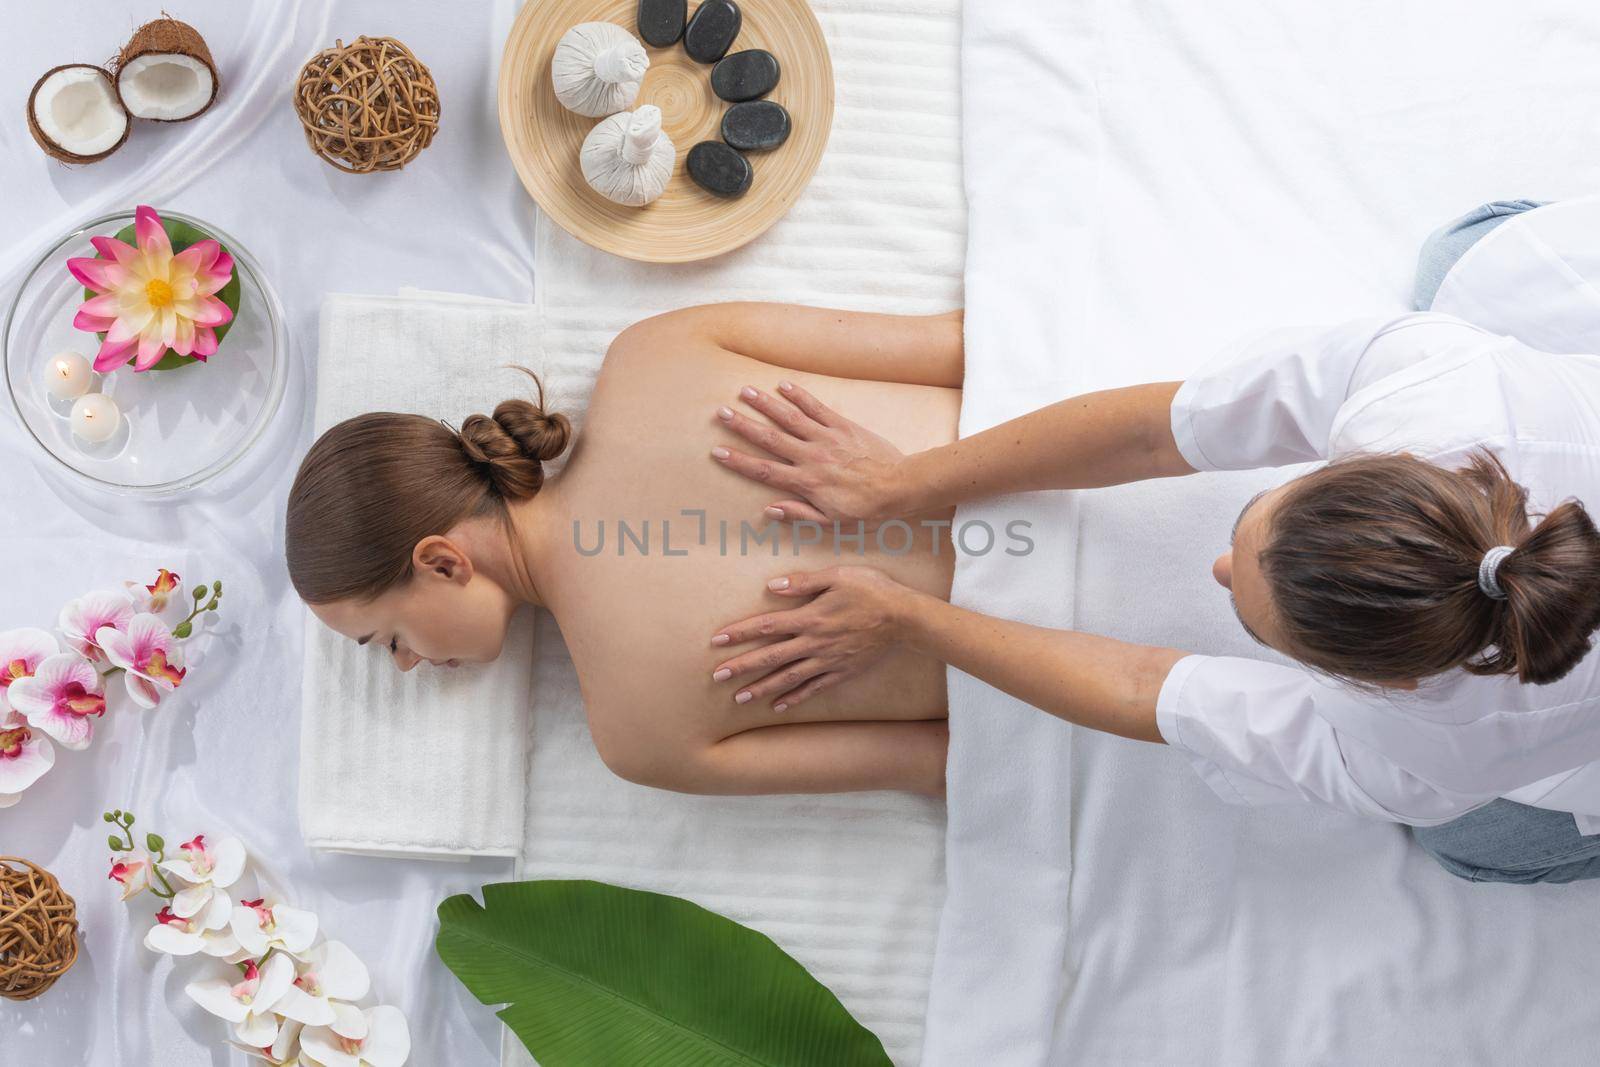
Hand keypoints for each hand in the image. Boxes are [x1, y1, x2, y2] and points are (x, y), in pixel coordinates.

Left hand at [709, 566, 917, 711]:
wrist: (904, 618)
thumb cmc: (871, 590)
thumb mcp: (837, 576)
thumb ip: (803, 582)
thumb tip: (773, 586)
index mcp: (810, 617)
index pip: (766, 626)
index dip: (740, 632)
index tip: (717, 640)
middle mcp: (814, 642)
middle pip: (771, 656)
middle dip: (742, 666)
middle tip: (717, 677)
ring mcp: (827, 660)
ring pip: (788, 677)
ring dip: (762, 688)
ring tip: (739, 698)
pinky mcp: (841, 672)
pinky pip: (813, 688)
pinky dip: (795, 698)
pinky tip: (778, 706)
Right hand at [711, 381, 913, 524]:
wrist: (898, 486)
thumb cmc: (865, 509)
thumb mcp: (831, 522)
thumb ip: (799, 514)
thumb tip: (769, 510)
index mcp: (806, 482)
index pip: (765, 471)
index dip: (739, 461)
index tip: (718, 452)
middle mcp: (811, 457)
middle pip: (770, 439)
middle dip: (743, 425)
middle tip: (721, 412)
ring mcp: (826, 438)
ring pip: (790, 418)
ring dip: (766, 404)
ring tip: (745, 391)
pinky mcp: (842, 426)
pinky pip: (817, 407)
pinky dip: (800, 395)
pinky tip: (783, 385)